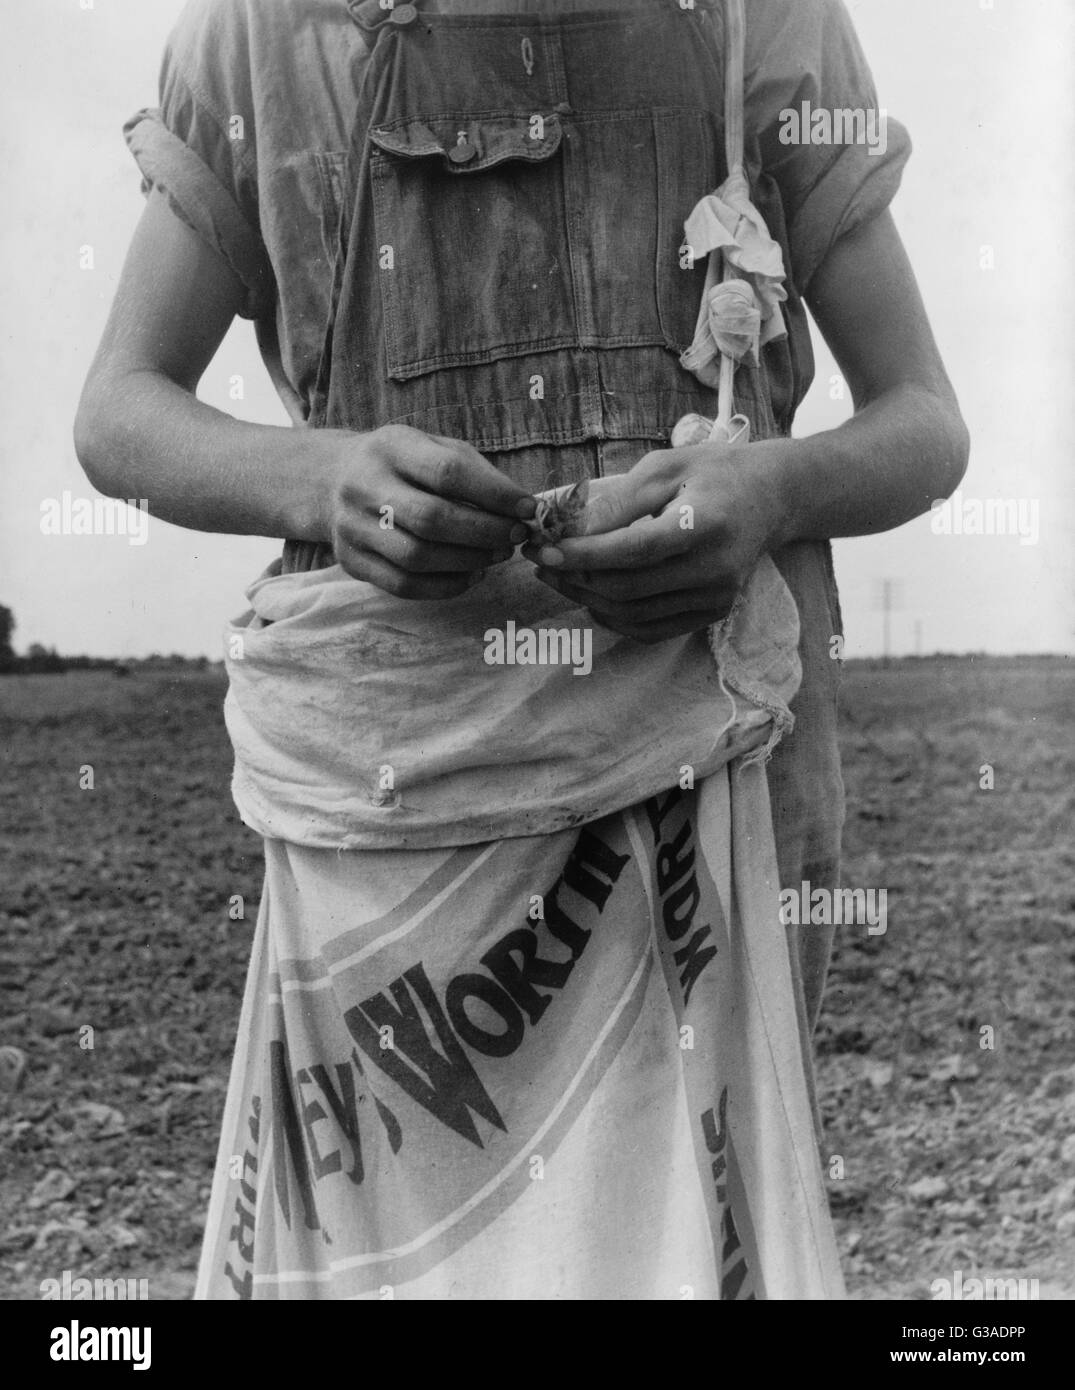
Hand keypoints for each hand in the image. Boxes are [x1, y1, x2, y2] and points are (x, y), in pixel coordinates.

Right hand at [320, 425, 535, 598]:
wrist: (331, 481)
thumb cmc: (402, 465)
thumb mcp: (433, 448)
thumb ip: (475, 473)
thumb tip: (522, 508)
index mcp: (391, 447)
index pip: (448, 472)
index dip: (494, 494)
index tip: (528, 508)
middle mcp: (364, 485)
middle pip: (432, 519)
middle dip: (484, 532)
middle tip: (515, 537)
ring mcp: (353, 527)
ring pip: (418, 557)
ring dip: (469, 561)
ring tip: (497, 555)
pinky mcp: (352, 562)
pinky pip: (404, 585)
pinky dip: (446, 586)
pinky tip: (471, 575)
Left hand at [522, 440, 791, 642]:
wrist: (770, 498)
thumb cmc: (711, 473)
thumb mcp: (664, 467)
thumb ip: (618, 501)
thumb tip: (569, 531)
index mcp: (705, 523)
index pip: (634, 550)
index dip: (584, 555)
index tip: (543, 550)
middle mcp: (715, 568)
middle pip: (628, 587)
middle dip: (575, 577)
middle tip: (539, 561)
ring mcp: (716, 597)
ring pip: (634, 613)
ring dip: (586, 598)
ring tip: (556, 577)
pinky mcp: (713, 612)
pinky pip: (651, 629)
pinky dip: (613, 619)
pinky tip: (590, 598)